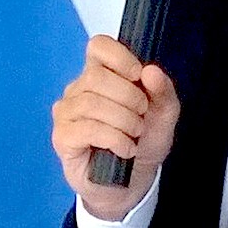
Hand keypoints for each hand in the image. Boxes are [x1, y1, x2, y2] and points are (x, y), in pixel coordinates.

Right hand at [52, 36, 180, 219]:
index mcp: (102, 74)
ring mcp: (67, 113)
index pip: (98, 46)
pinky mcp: (63, 137)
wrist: (132, 181)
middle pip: (96, 77)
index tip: (138, 75)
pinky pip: (86, 129)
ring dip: (123, 120)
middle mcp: (79, 89)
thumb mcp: (164, 115)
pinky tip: (126, 148)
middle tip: (142, 115)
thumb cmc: (143, 142)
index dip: (119, 57)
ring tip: (135, 134)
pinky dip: (114, 138)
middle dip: (128, 97)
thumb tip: (151, 71)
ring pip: (91, 104)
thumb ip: (163, 91)